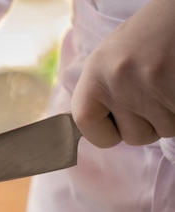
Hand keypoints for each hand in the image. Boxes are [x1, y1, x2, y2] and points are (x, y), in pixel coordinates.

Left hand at [71, 0, 174, 147]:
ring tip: (167, 84)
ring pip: (163, 130)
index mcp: (94, 72)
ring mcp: (149, 84)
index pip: (84, 124)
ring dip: (169, 114)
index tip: (115, 125)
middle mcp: (117, 79)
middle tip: (153, 93)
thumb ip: (101, 93)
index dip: (103, 132)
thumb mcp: (112, 59)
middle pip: (133, 136)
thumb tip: (94, 130)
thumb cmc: (150, 36)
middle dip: (147, 123)